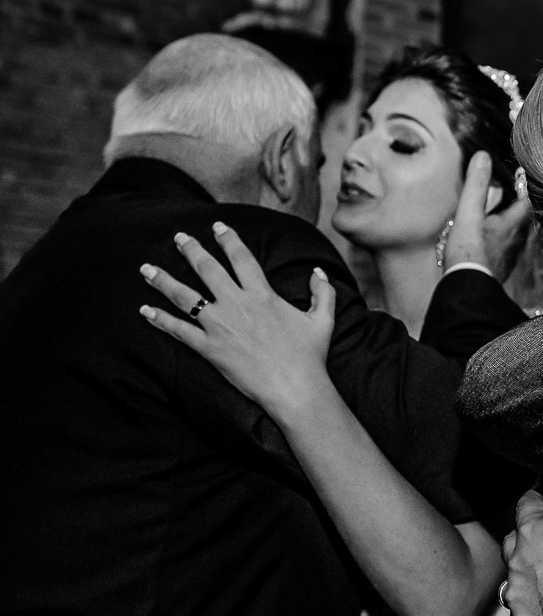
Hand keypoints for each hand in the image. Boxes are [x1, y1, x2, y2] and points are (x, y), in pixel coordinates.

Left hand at [138, 222, 335, 417]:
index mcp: (262, 295)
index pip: (241, 258)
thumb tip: (317, 271)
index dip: (228, 240)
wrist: (295, 388)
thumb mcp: (323, 320)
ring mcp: (220, 326)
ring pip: (184, 296)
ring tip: (147, 269)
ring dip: (163, 280)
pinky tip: (145, 310)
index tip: (217, 227)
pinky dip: (160, 320)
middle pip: (207, 269)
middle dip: (190, 250)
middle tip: (178, 237)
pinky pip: (179, 330)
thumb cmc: (310, 356)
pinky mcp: (210, 348)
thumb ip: (322, 292)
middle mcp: (237, 305)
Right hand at [444, 151, 530, 281]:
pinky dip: (492, 242)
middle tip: (504, 196)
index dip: (526, 189)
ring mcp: (504, 258)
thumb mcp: (469, 214)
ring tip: (491, 216)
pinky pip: (497, 251)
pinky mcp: (494, 270)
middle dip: (512, 208)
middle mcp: (512, 242)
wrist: (465, 289)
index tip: (523, 178)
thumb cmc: (468, 253)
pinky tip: (481, 243)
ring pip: (509, 236)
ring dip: (502, 226)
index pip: (526, 203)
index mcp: (510, 226)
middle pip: (518, 220)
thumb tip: (483, 157)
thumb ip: (475, 186)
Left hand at [503, 485, 542, 615]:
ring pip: (511, 583)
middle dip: (522, 542)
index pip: (525, 506)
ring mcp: (517, 596)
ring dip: (524, 581)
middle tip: (542, 545)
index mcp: (530, 532)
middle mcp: (517, 562)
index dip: (535, 502)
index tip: (541, 502)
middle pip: (510, 545)